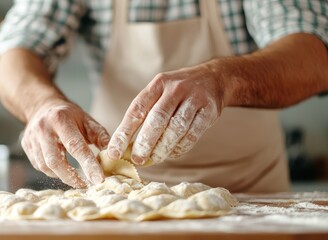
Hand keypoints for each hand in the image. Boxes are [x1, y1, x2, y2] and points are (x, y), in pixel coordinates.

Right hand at [21, 100, 109, 187]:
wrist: (43, 106)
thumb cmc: (70, 115)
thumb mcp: (87, 120)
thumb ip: (100, 136)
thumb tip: (112, 154)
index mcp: (60, 119)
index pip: (76, 146)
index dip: (88, 164)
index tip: (99, 179)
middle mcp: (43, 129)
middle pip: (55, 161)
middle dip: (71, 177)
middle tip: (86, 185)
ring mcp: (31, 139)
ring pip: (45, 166)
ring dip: (62, 176)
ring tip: (77, 180)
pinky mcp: (26, 147)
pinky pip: (39, 166)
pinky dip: (53, 172)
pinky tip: (63, 172)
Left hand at [108, 64, 225, 164]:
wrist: (214, 79)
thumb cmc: (177, 93)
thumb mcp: (159, 92)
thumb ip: (145, 114)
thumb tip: (125, 146)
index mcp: (157, 84)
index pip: (137, 110)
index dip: (124, 132)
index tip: (114, 151)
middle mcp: (175, 89)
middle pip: (158, 119)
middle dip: (145, 142)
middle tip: (136, 159)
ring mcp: (194, 98)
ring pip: (176, 128)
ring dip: (163, 148)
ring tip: (153, 159)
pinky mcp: (209, 110)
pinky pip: (193, 134)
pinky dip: (180, 147)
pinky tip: (171, 153)